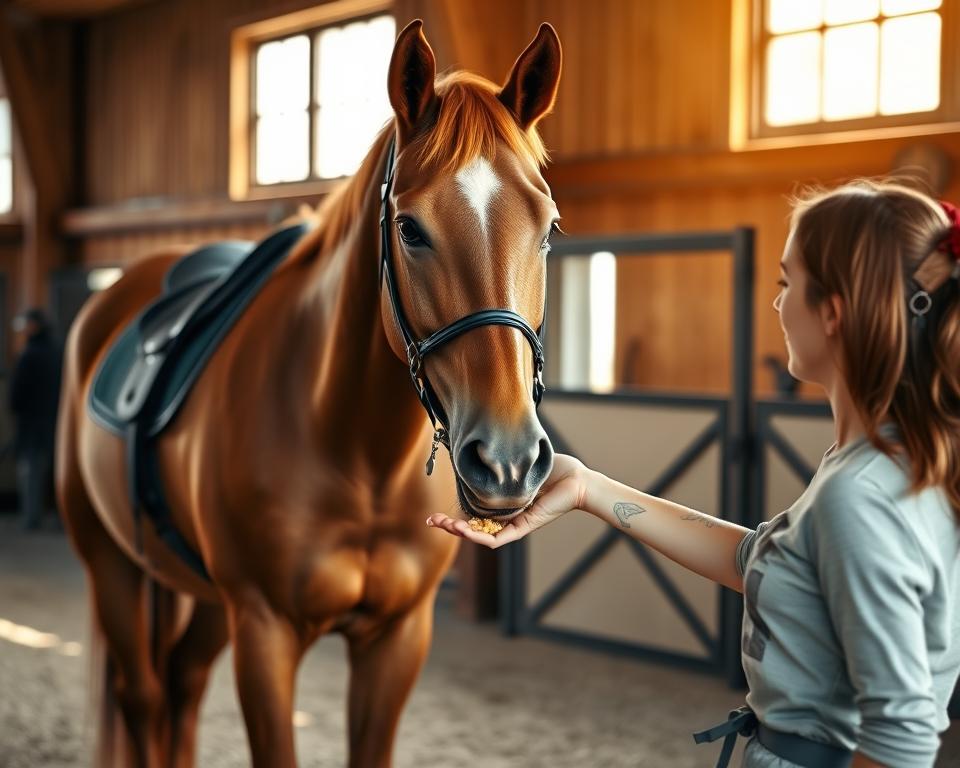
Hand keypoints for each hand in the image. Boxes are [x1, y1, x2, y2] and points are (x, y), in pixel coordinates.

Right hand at [426, 453, 589, 547]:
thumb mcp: (517, 462)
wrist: (576, 479)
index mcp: (503, 503)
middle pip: (473, 528)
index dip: (454, 516)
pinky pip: (498, 539)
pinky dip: (479, 537)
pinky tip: (464, 531)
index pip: (473, 514)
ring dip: (461, 532)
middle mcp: (506, 517)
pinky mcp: (523, 528)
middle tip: (431, 521)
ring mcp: (514, 524)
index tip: (436, 513)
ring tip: (443, 525)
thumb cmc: (552, 468)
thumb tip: (477, 449)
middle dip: (449, 526)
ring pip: (481, 536)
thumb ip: (499, 462)